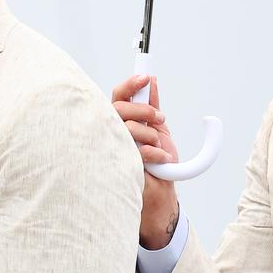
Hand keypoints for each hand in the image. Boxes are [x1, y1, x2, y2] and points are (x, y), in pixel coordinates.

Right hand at [112, 74, 180, 248]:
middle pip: (119, 107)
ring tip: (160, 148)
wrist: (161, 195)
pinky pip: (134, 149)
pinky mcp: (115, 164)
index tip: (146, 77)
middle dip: (144, 110)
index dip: (130, 84)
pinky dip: (154, 153)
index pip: (119, 96)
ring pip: (126, 127)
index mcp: (122, 121)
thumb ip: (153, 107)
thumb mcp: (160, 131)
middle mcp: (112, 132)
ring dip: (151, 135)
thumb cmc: (157, 166)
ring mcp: (112, 147)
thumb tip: (152, 83)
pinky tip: (159, 160)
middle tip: (160, 119)